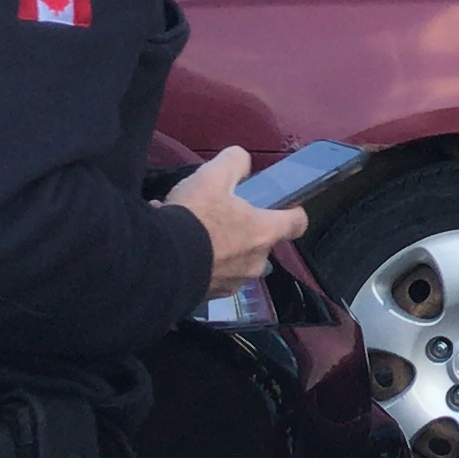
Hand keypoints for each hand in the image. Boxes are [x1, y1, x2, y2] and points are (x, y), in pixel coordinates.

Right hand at [168, 146, 301, 293]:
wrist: (161, 263)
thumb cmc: (195, 218)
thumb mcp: (213, 176)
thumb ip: (234, 163)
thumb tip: (241, 162)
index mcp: (263, 232)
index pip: (297, 222)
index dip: (291, 211)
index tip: (281, 204)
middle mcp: (255, 262)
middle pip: (260, 241)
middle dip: (241, 228)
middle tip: (217, 214)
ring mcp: (234, 282)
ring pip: (232, 258)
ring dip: (216, 244)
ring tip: (186, 230)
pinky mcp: (210, 296)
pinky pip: (210, 273)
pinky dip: (197, 259)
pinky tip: (173, 244)